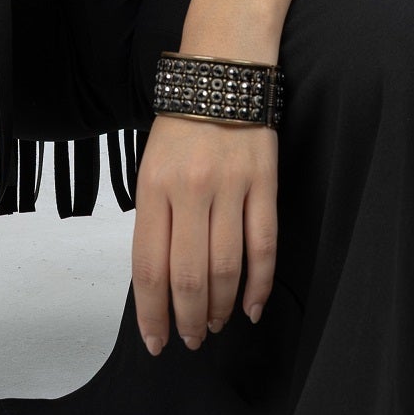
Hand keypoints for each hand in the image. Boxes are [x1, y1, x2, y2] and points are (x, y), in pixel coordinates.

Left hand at [131, 113, 277, 353]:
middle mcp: (190, 190)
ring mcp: (230, 187)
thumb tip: (160, 281)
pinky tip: (251, 307)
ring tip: (214, 325)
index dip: (152, 312)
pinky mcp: (264, 184)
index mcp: (153, 187)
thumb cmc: (181, 127)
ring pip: (226, 267)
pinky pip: (264, 246)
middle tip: (190, 340)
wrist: (222, 73)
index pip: (149, 266)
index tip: (155, 340)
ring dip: (220, 308)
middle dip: (188, 319)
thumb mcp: (150, 169)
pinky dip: (259, 284)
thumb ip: (154, 220)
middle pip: (189, 276)